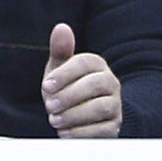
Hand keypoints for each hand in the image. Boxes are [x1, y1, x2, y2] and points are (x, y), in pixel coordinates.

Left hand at [40, 22, 120, 137]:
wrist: (81, 116)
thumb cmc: (68, 88)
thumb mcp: (59, 69)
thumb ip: (60, 50)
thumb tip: (61, 28)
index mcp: (96, 65)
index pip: (84, 63)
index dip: (64, 74)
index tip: (46, 85)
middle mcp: (110, 83)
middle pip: (95, 85)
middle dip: (69, 96)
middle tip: (49, 106)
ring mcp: (114, 105)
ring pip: (102, 107)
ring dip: (75, 115)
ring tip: (55, 120)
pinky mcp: (113, 126)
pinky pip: (103, 129)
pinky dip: (82, 132)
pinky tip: (64, 133)